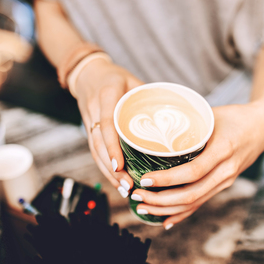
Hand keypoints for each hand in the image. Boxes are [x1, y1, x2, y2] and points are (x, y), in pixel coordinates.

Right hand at [74, 58, 142, 196]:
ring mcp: (88, 121)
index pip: (107, 124)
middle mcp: (94, 110)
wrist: (88, 73)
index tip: (120, 166)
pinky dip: (104, 168)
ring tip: (124, 189)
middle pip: (98, 144)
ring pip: (95, 151)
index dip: (112, 147)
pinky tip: (116, 180)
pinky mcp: (89, 130)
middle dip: (112, 168)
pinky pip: (94, 151)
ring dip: (108, 173)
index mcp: (107, 95)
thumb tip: (175, 120)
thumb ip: (150, 98)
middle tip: (128, 185)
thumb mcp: (134, 82)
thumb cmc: (116, 77)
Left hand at [130, 102, 263, 228]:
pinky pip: (201, 203)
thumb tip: (152, 125)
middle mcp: (225, 171)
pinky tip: (165, 220)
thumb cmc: (233, 116)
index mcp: (223, 150)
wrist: (261, 127)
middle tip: (136, 195)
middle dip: (160, 199)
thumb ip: (186, 122)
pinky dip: (182, 214)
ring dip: (167, 209)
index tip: (144, 179)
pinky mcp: (223, 185)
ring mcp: (225, 181)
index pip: (193, 172)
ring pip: (194, 203)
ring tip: (143, 207)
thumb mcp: (211, 114)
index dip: (167, 179)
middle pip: (191, 194)